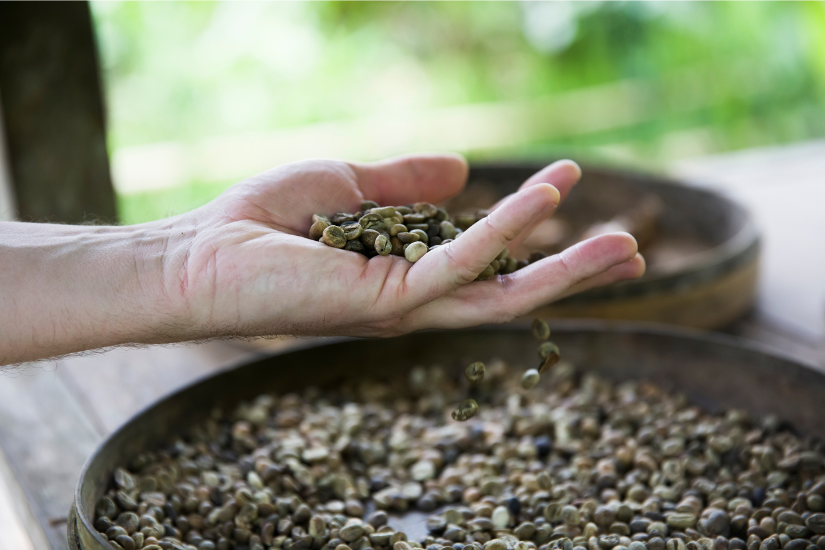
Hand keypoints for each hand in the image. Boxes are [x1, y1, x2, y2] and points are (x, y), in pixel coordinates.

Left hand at [171, 153, 644, 337]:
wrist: (199, 256)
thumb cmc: (264, 225)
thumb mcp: (350, 189)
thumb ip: (405, 183)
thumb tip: (463, 167)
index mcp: (406, 275)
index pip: (487, 265)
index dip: (536, 246)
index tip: (576, 217)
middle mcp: (414, 300)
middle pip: (509, 292)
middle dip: (571, 275)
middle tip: (631, 254)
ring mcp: (405, 306)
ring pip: (502, 292)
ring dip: (562, 264)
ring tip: (622, 242)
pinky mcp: (389, 300)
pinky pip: (462, 262)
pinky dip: (507, 229)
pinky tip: (545, 198)